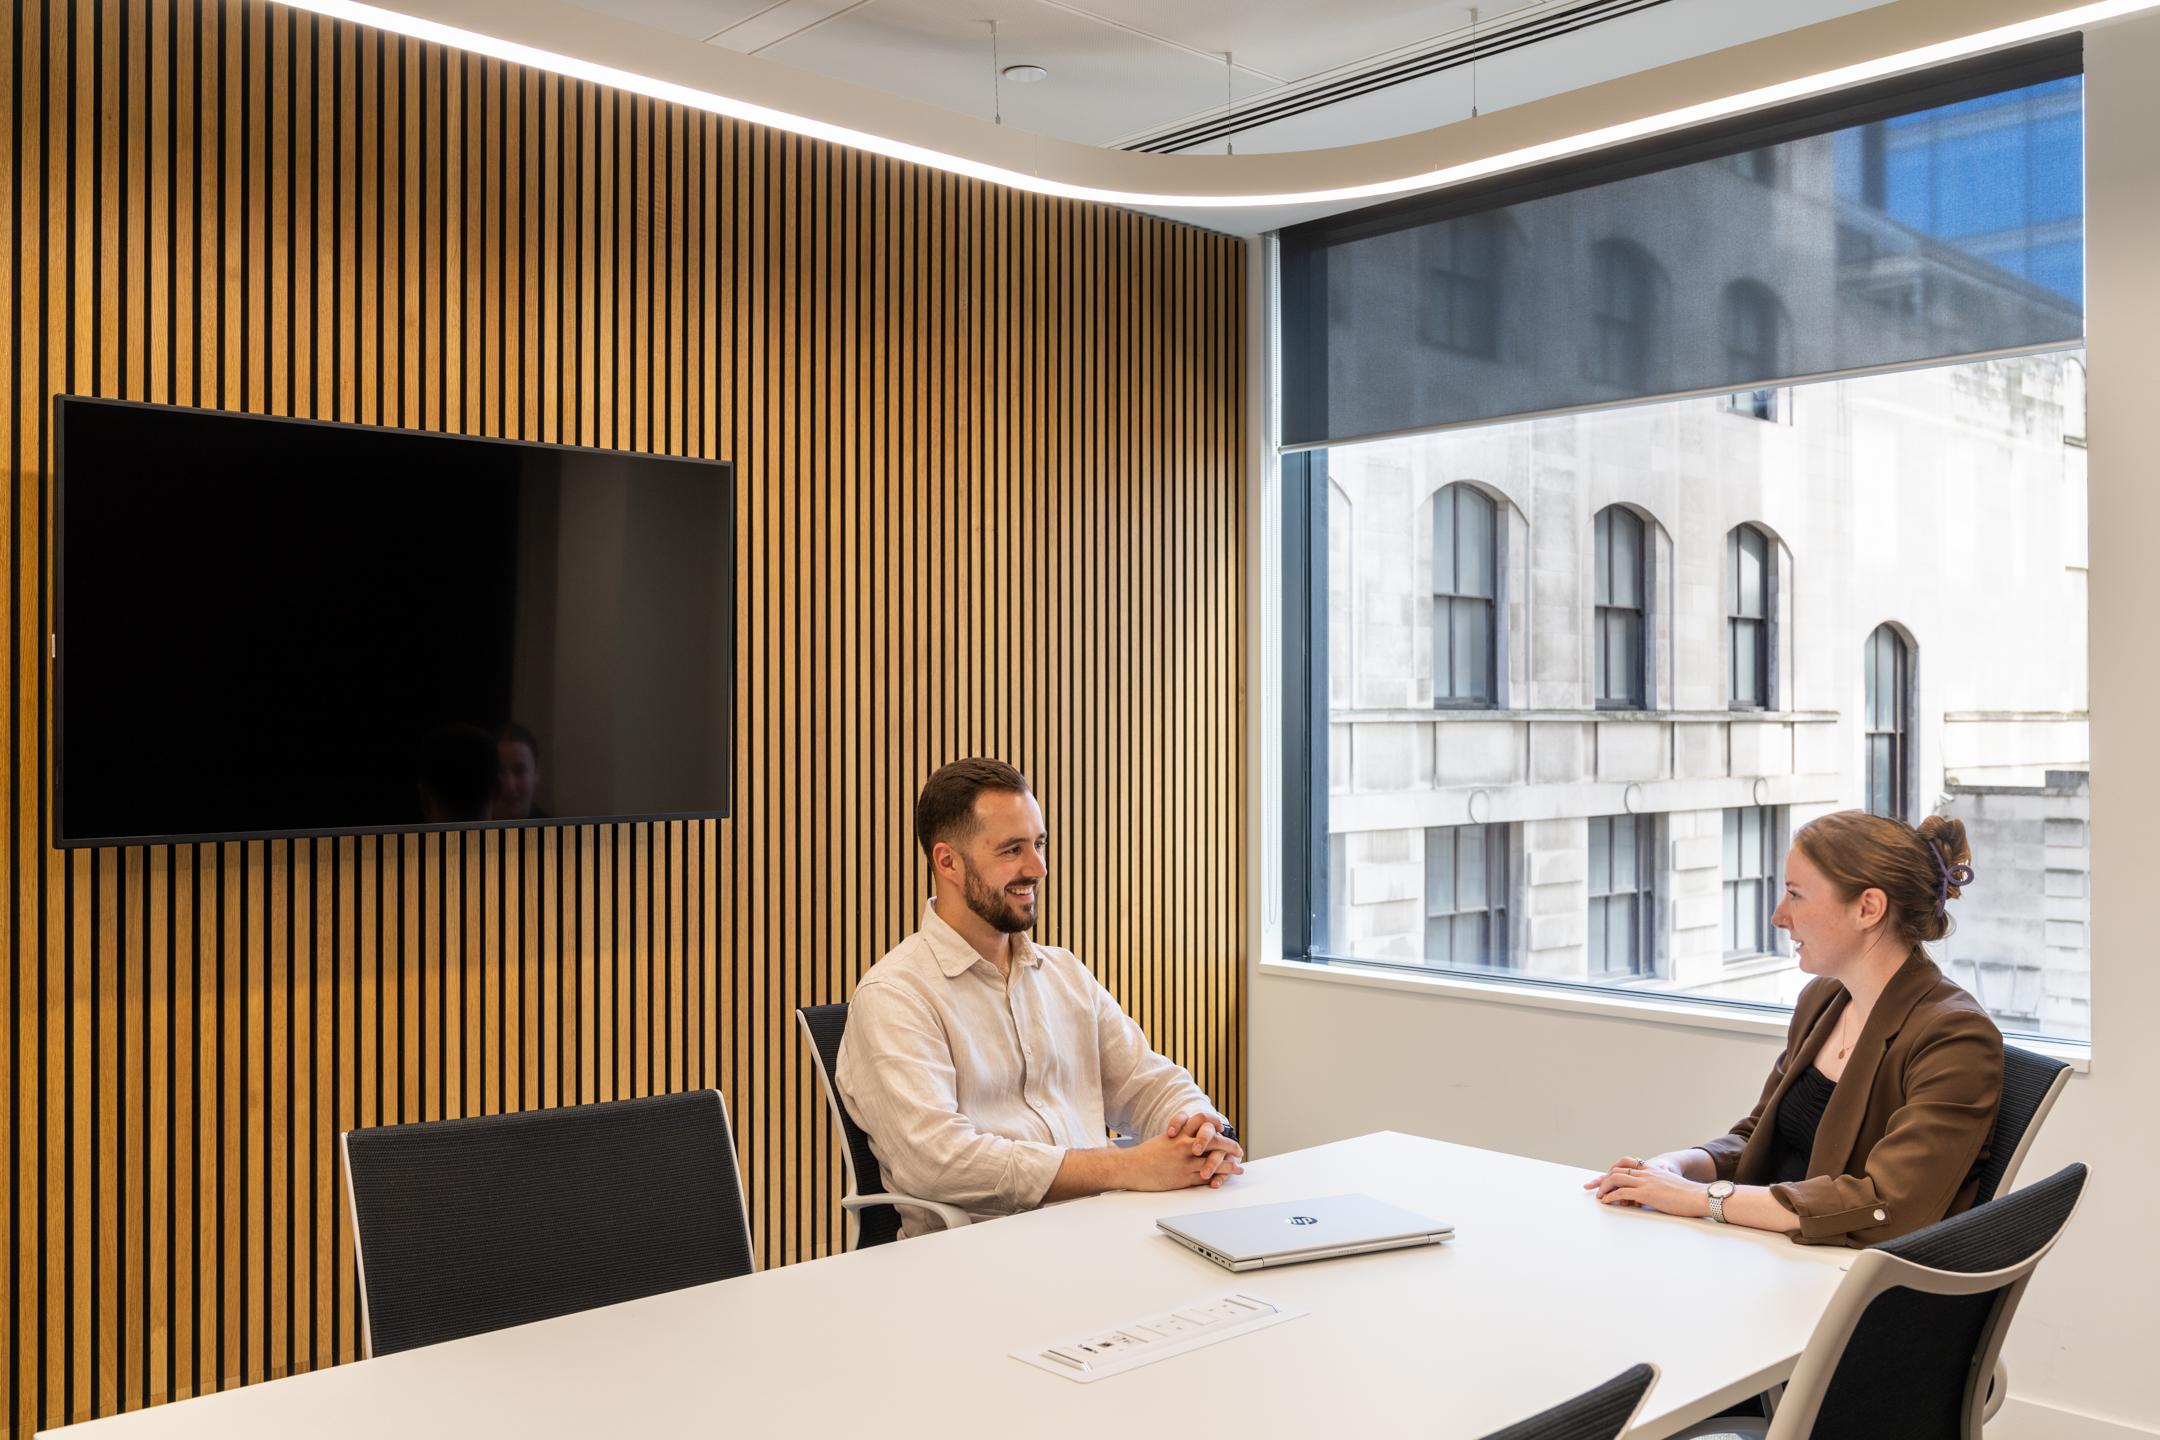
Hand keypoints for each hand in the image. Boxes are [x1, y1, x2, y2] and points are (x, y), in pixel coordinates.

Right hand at [1120, 1112, 1244, 1191]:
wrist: (1131, 1167)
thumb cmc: (1145, 1155)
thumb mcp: (1164, 1140)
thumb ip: (1179, 1137)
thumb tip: (1192, 1139)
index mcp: (1179, 1133)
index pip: (1203, 1121)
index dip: (1216, 1122)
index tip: (1223, 1128)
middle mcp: (1184, 1145)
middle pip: (1214, 1141)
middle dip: (1229, 1145)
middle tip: (1238, 1150)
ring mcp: (1185, 1162)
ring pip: (1214, 1161)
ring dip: (1229, 1165)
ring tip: (1239, 1168)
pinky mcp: (1183, 1178)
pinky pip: (1205, 1178)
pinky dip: (1217, 1179)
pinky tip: (1224, 1180)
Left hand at [1590, 1161, 1710, 1217]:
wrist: (1698, 1196)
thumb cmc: (1687, 1195)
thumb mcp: (1669, 1186)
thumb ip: (1657, 1186)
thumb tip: (1650, 1196)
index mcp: (1652, 1169)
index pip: (1626, 1163)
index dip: (1612, 1169)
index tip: (1603, 1178)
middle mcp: (1646, 1173)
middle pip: (1617, 1170)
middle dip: (1602, 1179)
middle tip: (1594, 1188)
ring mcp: (1645, 1182)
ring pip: (1616, 1179)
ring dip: (1604, 1187)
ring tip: (1600, 1197)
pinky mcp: (1646, 1193)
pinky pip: (1622, 1192)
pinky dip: (1611, 1196)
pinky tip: (1607, 1202)